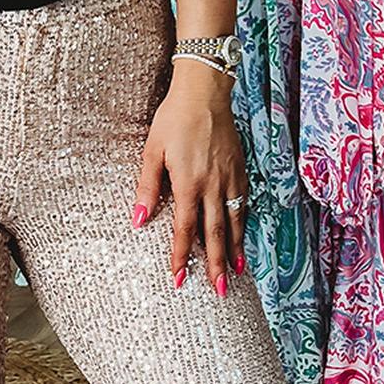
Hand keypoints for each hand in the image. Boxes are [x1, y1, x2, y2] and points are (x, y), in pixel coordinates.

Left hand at [131, 62, 247, 293]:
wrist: (205, 92)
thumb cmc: (174, 119)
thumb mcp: (152, 151)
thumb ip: (148, 187)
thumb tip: (139, 220)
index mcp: (189, 183)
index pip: (185, 229)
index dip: (182, 256)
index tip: (179, 278)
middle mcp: (214, 185)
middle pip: (215, 233)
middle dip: (216, 265)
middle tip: (219, 291)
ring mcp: (231, 178)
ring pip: (235, 221)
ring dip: (235, 250)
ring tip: (237, 273)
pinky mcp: (241, 169)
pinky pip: (243, 204)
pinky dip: (243, 224)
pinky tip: (242, 236)